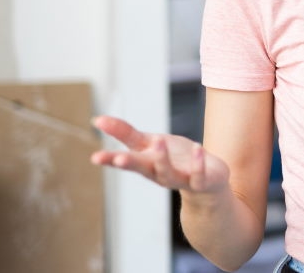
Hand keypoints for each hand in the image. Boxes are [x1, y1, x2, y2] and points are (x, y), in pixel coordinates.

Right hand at [90, 115, 229, 194]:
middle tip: (118, 158)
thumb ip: (125, 133)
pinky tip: (198, 148)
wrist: (207, 181)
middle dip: (131, 164)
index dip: (110, 159)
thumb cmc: (174, 159)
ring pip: (168, 173)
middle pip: (142, 168)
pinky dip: (197, 164)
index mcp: (145, 163)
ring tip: (159, 141)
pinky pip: (198, 176)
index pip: (125, 160)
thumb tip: (97, 120)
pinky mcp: (201, 182)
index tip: (95, 157)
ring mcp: (180, 179)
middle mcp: (159, 173)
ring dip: (163, 159)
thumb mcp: (149, 143)